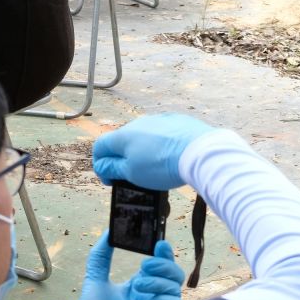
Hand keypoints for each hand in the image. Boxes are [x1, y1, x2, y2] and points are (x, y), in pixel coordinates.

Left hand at [78, 232, 184, 299]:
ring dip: (157, 281)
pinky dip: (162, 297)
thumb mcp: (95, 278)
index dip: (165, 252)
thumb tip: (108, 233)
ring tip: (137, 285)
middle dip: (163, 265)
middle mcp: (153, 295)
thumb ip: (101, 255)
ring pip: (175, 286)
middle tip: (144, 265)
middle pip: (175, 274)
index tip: (158, 243)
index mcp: (142, 283)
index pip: (162, 264)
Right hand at [92, 113, 213, 190]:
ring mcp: (159, 120)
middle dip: (124, 159)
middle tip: (134, 177)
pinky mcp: (177, 121)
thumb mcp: (132, 173)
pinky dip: (162, 146)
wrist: (199, 151)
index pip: (100, 146)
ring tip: (157, 169)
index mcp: (123, 135)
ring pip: (144, 137)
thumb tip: (102, 166)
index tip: (111, 180)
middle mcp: (139, 123)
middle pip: (123, 141)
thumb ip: (113, 168)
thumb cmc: (162, 164)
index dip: (101, 166)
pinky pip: (163, 134)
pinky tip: (172, 158)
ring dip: (144, 152)